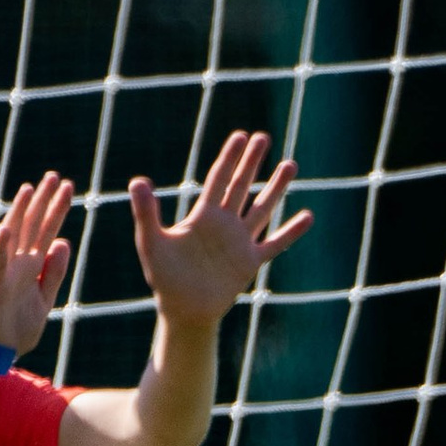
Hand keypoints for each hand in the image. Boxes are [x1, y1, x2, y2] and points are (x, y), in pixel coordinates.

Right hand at [0, 171, 75, 355]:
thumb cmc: (19, 325)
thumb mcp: (46, 298)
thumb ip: (54, 272)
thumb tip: (63, 242)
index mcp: (33, 266)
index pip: (47, 231)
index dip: (57, 209)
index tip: (67, 187)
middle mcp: (19, 263)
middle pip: (33, 226)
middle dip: (43, 201)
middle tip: (54, 175)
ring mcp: (7, 273)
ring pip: (14, 237)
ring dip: (21, 213)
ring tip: (30, 189)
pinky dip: (1, 247)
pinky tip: (6, 229)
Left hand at [129, 131, 311, 326]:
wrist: (184, 310)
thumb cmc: (164, 277)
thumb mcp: (151, 242)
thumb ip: (146, 212)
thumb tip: (137, 181)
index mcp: (203, 215)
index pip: (219, 178)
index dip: (230, 157)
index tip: (241, 136)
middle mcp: (224, 224)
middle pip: (242, 185)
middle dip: (252, 162)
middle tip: (264, 137)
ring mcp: (240, 242)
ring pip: (263, 208)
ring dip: (276, 187)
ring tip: (290, 164)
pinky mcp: (251, 262)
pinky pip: (275, 244)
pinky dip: (291, 231)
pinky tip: (308, 216)